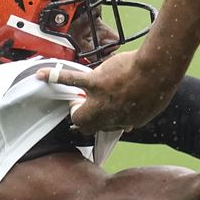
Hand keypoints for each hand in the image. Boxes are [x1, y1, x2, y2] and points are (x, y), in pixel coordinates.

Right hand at [36, 50, 173, 133]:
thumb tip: (129, 126)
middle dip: (85, 121)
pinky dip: (54, 77)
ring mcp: (99, 101)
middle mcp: (108, 117)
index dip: (105, 123)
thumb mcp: (150, 108)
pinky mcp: (94, 83)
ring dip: (76, 109)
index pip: (107, 129)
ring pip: (78, 114)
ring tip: (74, 104)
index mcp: (125, 123)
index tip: (106, 118)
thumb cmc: (158, 86)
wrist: (157, 70)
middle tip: (84, 112)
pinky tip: (40, 76)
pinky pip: (71, 81)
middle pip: (88, 127)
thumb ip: (135, 116)